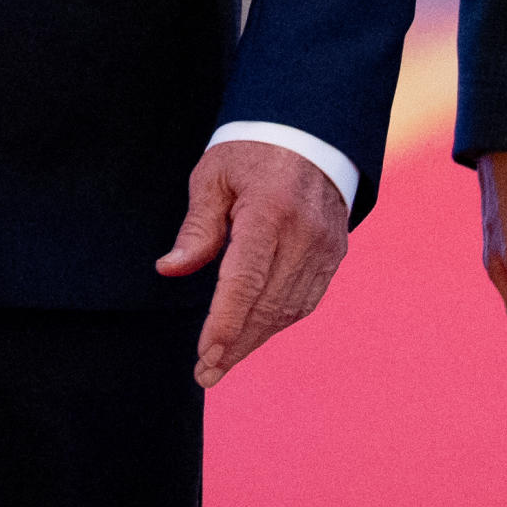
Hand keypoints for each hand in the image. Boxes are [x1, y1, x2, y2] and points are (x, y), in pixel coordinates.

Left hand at [158, 140, 351, 388]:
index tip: (205, 356)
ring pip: (289, 309)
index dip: (225, 324)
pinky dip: (278, 322)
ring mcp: (325, 245)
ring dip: (255, 340)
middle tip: (205, 373)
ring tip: (223, 362)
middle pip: (267, 304)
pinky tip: (254, 334)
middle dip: (235, 345)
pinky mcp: (335, 253)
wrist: (312, 132)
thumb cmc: (253, 152)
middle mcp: (305, 232)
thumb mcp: (214, 175)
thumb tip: (171, 269)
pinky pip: (306, 300)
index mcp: (270, 209)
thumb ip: (197, 227)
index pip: (245, 280)